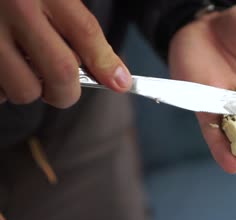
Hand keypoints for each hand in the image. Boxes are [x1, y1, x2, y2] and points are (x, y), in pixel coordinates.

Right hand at [0, 0, 131, 107]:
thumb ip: (75, 23)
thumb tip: (113, 71)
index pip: (84, 31)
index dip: (106, 63)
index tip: (120, 83)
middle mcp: (13, 6)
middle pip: (60, 71)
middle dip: (68, 91)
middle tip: (65, 89)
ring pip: (23, 89)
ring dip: (31, 90)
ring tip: (25, 71)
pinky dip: (2, 88)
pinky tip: (3, 67)